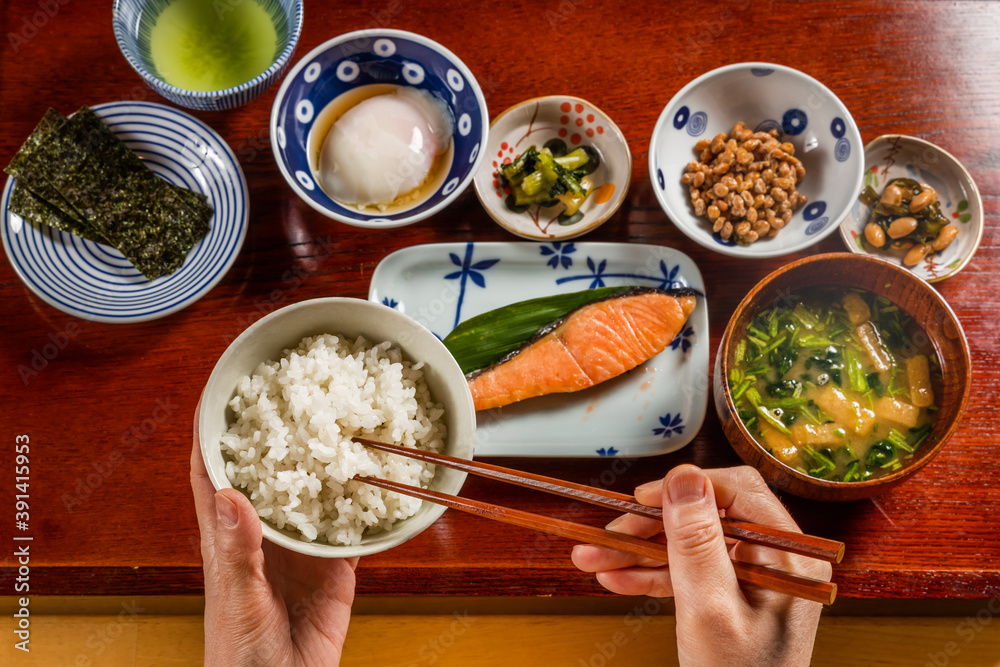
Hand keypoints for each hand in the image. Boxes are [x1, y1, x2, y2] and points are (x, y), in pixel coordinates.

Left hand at [190, 406, 357, 666]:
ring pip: (312, 489)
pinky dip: (364, 499)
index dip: (210, 430)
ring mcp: (302, 547)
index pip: (212, 472)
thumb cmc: (242, 657)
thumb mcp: (237, 600)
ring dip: (322, 457)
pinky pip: (351, 523)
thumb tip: (232, 496)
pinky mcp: (337, 566)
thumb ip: (239, 552)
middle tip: (291, 388)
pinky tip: (377, 473)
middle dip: (275, 429)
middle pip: (267, 469)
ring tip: (337, 418)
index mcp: (229, 538)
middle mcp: (265, 533)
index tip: (218, 389)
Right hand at [571, 465, 830, 666]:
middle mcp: (775, 560)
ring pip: (690, 544)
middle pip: (706, 517)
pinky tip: (616, 575)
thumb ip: (696, 542)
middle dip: (650, 525)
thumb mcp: (710, 609)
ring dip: (640, 550)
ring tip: (594, 556)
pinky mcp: (733, 596)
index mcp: (788, 557)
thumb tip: (685, 477)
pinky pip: (689, 571)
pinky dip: (652, 573)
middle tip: (607, 533)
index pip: (736, 491)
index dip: (684, 489)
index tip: (640, 498)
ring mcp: (753, 578)